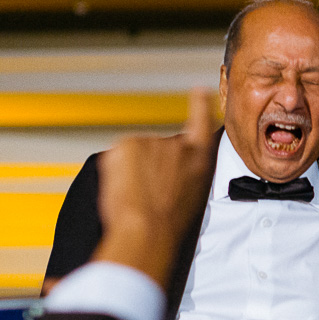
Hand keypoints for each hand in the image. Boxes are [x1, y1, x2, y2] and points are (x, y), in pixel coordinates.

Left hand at [93, 88, 218, 287]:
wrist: (148, 229)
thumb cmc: (168, 222)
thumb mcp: (191, 195)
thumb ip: (181, 173)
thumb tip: (163, 169)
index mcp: (198, 158)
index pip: (201, 121)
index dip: (199, 104)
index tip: (198, 91)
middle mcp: (178, 144)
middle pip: (158, 147)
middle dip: (150, 165)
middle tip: (150, 193)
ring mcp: (152, 141)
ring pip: (136, 153)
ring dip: (133, 170)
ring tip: (139, 195)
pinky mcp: (128, 143)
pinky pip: (118, 157)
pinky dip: (117, 171)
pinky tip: (126, 188)